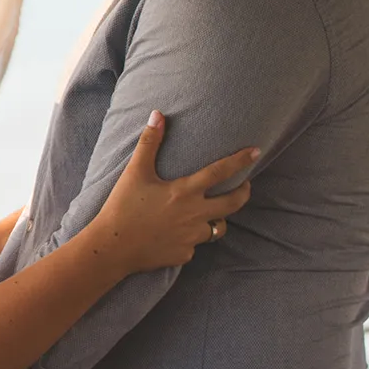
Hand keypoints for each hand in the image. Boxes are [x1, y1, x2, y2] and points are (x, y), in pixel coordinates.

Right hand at [90, 111, 256, 273]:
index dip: (240, 160)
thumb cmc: (122, 206)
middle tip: (245, 186)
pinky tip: (177, 234)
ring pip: (218, 227)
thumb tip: (157, 114)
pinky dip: (191, 237)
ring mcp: (192, 237)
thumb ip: (149, 143)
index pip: (221, 172)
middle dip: (243, 192)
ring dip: (217, 218)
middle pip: (233, 203)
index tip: (256, 152)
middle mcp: (195, 214)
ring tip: (210, 212)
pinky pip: (195, 245)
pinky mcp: (184, 254)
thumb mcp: (135, 172)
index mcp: (185, 191)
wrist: (112, 248)